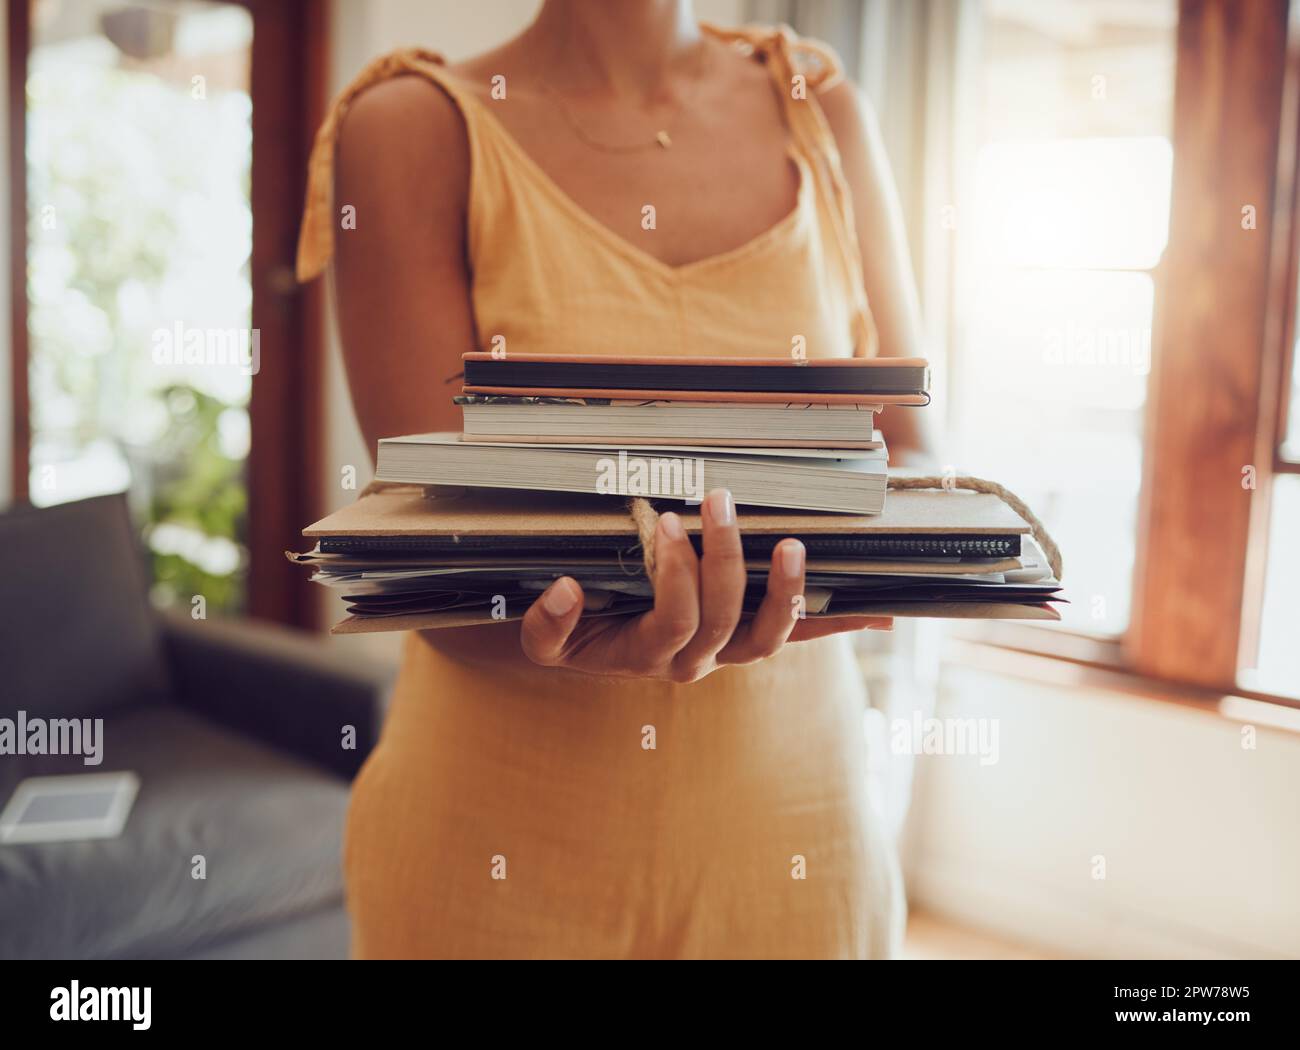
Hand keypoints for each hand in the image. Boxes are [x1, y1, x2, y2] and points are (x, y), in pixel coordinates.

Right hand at [520, 488, 892, 682]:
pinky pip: (796, 635)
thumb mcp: (544, 640)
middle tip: (717, 501)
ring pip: (767, 636)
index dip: (675, 573)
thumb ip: (548, 624)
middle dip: (724, 558)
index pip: (673, 617)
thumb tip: (566, 591)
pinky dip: (833, 622)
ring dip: (785, 590)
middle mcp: (694, 661)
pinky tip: (877, 612)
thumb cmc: (571, 638)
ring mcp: (725, 652)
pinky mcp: (747, 639)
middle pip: (723, 618)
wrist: (589, 658)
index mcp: (647, 653)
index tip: (665, 521)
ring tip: (793, 544)